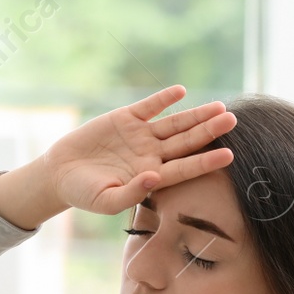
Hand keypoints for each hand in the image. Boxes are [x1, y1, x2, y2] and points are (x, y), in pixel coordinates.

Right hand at [42, 84, 235, 215]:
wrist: (60, 174)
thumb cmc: (84, 194)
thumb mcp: (105, 201)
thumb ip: (131, 194)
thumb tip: (153, 178)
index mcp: (151, 176)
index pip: (185, 168)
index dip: (206, 162)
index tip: (229, 156)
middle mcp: (152, 154)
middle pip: (187, 141)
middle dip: (209, 131)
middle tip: (233, 121)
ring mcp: (141, 135)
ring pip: (174, 123)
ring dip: (196, 115)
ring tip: (219, 107)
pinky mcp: (126, 119)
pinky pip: (149, 106)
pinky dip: (163, 99)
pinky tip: (181, 92)